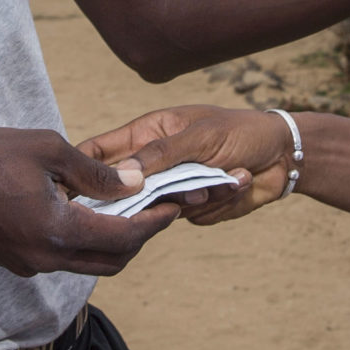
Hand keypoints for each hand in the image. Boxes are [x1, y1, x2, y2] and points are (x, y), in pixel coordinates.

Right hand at [0, 129, 178, 276]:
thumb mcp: (46, 149)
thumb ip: (96, 171)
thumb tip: (136, 182)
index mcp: (58, 232)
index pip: (125, 238)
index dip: (155, 222)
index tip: (173, 203)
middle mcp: (46, 259)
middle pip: (113, 261)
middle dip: (140, 237)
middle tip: (156, 207)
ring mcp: (28, 265)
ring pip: (88, 263)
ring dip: (112, 240)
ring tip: (126, 205)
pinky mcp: (14, 260)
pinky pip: (63, 257)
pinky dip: (84, 239)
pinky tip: (84, 207)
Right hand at [78, 105, 295, 226]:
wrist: (283, 155)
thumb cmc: (241, 131)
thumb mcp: (200, 136)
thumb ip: (161, 154)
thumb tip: (123, 174)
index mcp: (147, 135)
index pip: (100, 152)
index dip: (81, 169)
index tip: (66, 188)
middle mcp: (155, 164)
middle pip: (127, 191)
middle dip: (156, 192)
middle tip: (187, 187)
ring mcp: (174, 189)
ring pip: (162, 210)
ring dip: (198, 196)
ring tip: (227, 175)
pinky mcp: (195, 209)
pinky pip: (193, 218)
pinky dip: (218, 203)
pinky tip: (239, 181)